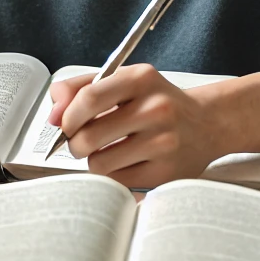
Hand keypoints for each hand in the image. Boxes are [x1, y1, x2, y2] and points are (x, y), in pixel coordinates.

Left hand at [47, 64, 224, 189]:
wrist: (206, 122)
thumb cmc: (154, 101)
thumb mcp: (123, 80)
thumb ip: (81, 88)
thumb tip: (52, 115)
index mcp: (141, 79)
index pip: (89, 98)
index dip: (67, 116)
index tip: (64, 123)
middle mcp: (156, 108)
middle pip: (89, 136)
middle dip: (75, 143)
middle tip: (81, 141)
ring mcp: (164, 142)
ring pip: (100, 163)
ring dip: (93, 160)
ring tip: (105, 151)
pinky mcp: (167, 172)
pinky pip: (118, 181)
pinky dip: (112, 175)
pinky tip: (124, 162)